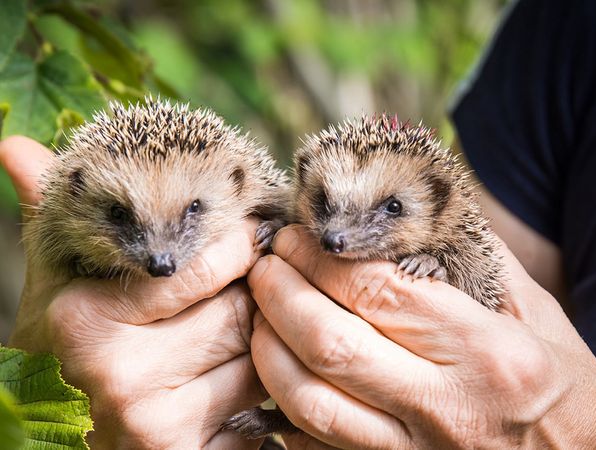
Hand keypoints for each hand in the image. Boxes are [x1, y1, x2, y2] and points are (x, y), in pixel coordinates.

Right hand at [1, 136, 266, 448]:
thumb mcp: (64, 277)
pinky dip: (266, 385)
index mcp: (86, 316)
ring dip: (264, 340)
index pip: (199, 267)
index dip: (236, 248)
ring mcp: (153, 423)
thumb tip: (15, 146)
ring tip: (240, 331)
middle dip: (255, 296)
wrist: (70, 426)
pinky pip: (262, 408)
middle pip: (238, 313)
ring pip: (258, 360)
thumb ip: (56, 215)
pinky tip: (240, 373)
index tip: (248, 237)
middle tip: (255, 284)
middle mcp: (117, 373)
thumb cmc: (79, 339)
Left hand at [248, 225, 595, 448]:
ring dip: (270, 350)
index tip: (295, 240)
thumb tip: (404, 216)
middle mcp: (448, 407)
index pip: (377, 292)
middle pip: (332, 344)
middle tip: (265, 267)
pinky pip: (320, 445)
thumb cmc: (560, 379)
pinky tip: (279, 371)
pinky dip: (286, 406)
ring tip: (260, 314)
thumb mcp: (533, 309)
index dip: (321, 261)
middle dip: (281, 297)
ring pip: (313, 402)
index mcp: (486, 351)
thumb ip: (469, 257)